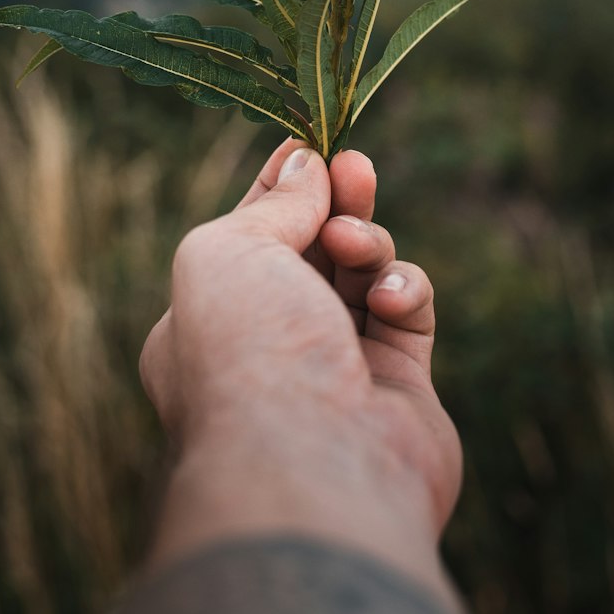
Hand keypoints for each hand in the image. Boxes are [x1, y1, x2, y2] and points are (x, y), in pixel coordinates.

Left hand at [140, 139, 461, 584]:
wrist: (314, 469)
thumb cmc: (248, 358)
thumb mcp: (229, 253)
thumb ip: (271, 204)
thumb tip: (305, 164)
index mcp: (207, 320)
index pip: (248, 236)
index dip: (279, 187)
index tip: (309, 144)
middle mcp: (269, 346)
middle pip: (311, 249)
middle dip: (335, 202)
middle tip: (357, 166)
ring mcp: (336, 367)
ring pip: (363, 274)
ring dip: (366, 242)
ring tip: (357, 241)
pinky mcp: (400, 387)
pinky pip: (407, 312)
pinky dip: (402, 289)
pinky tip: (388, 298)